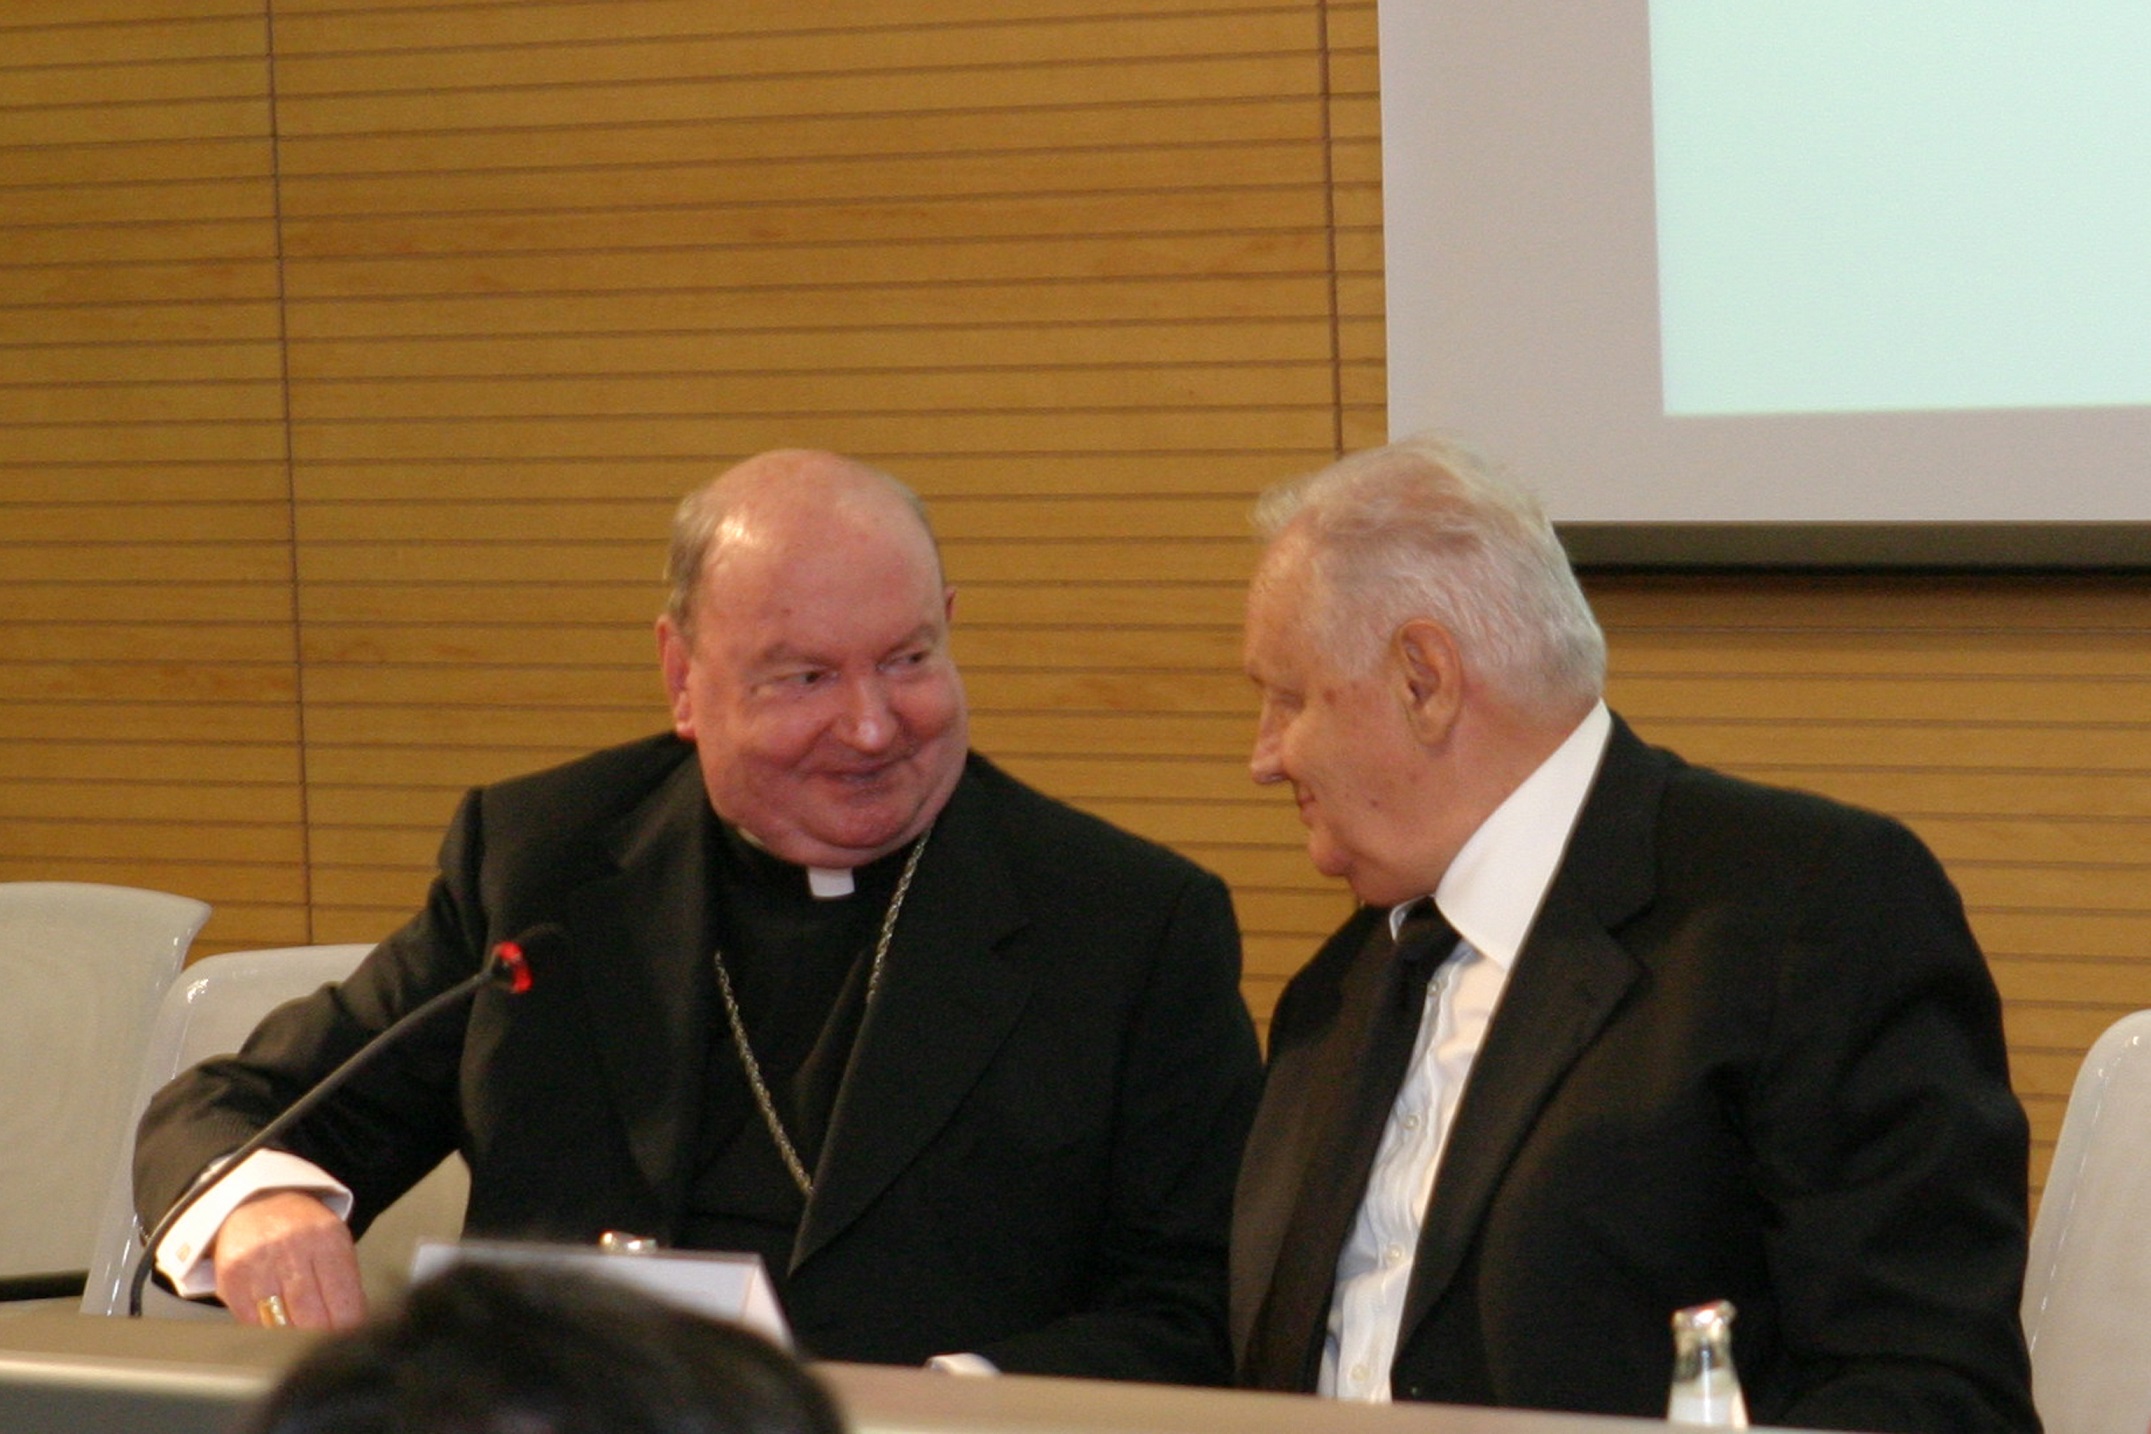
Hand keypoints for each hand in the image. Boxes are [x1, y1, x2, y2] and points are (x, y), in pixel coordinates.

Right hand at [212, 1189, 366, 1329]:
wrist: (257, 1203)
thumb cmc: (303, 1231)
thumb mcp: (334, 1242)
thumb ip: (343, 1283)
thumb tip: (348, 1328)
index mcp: (329, 1239)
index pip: (345, 1303)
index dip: (347, 1327)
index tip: (345, 1332)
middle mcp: (293, 1247)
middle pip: (311, 1318)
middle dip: (318, 1334)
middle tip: (320, 1334)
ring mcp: (259, 1261)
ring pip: (279, 1323)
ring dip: (289, 1333)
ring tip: (296, 1324)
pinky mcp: (231, 1275)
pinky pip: (250, 1321)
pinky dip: (262, 1326)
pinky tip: (270, 1314)